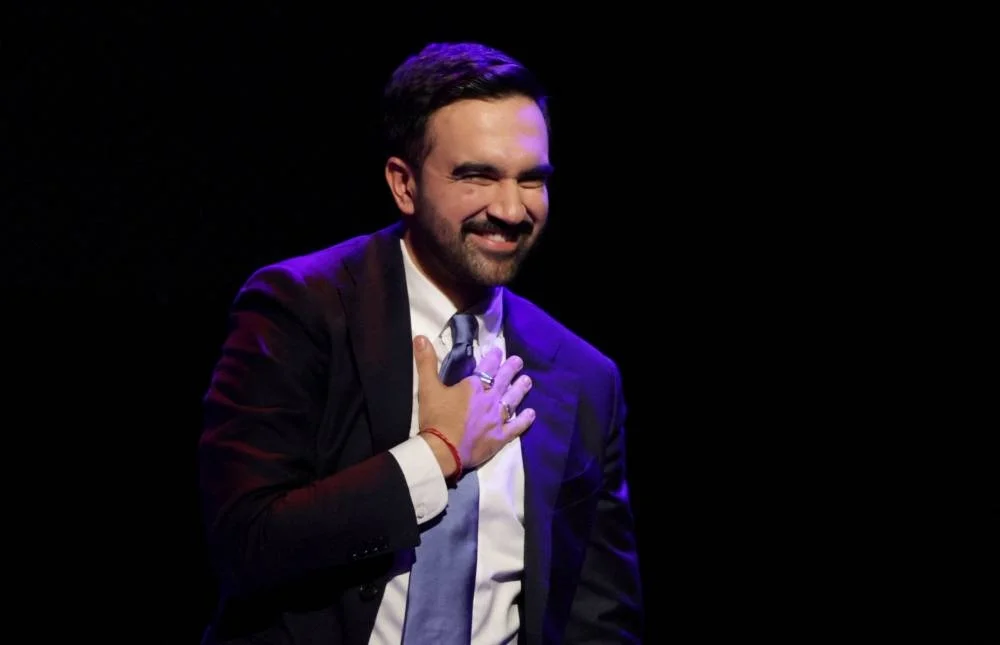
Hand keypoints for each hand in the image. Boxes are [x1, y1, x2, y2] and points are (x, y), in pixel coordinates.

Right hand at [413, 335, 535, 475]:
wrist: (442, 450)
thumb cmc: (435, 418)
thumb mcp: (427, 388)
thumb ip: (425, 362)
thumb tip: (420, 337)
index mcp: (473, 387)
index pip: (487, 367)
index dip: (494, 358)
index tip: (499, 351)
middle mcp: (489, 400)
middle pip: (503, 381)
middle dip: (511, 369)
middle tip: (518, 362)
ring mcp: (497, 419)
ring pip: (512, 400)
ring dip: (520, 389)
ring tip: (527, 381)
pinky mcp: (499, 437)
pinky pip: (516, 427)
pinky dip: (524, 420)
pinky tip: (531, 414)